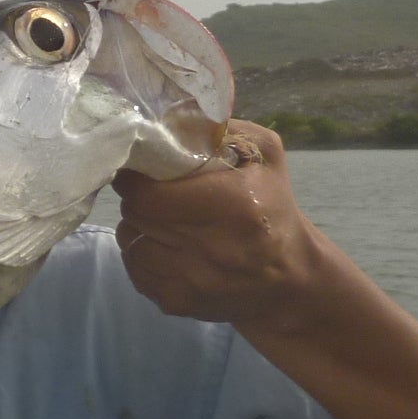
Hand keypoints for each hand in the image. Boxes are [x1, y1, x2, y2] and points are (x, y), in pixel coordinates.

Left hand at [111, 120, 332, 328]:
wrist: (289, 282)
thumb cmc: (273, 209)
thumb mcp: (265, 157)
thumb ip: (223, 130)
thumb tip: (173, 114)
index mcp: (233, 207)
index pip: (147, 192)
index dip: (135, 177)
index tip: (139, 168)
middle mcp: (209, 248)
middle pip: (135, 214)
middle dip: (136, 198)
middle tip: (149, 189)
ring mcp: (189, 281)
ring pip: (128, 240)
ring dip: (138, 225)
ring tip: (161, 218)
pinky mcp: (175, 304)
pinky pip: (134, 268)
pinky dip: (142, 253)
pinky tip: (167, 246)